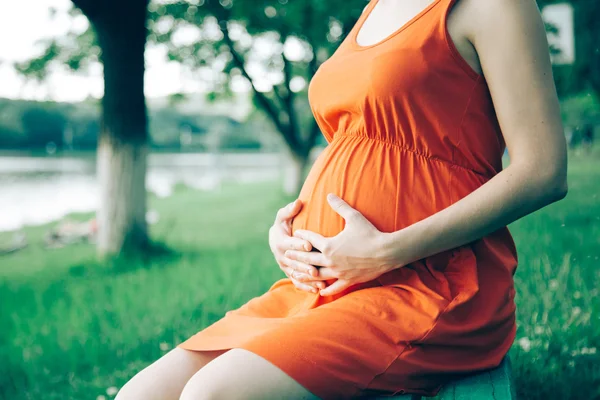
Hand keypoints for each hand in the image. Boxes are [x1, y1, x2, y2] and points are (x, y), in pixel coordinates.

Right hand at [268, 199, 326, 293]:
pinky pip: (298, 282)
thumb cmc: (284, 225)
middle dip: (304, 266)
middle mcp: (281, 256)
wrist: (279, 239)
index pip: (289, 244)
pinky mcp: (291, 274)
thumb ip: (290, 210)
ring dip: (307, 279)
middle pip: (293, 262)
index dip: (298, 244)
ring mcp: (285, 267)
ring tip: (320, 281)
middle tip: (316, 269)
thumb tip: (298, 202)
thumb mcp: (284, 217)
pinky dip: (307, 287)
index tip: (308, 245)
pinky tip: (318, 290)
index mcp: (279, 241)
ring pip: (296, 274)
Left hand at [286, 194, 400, 295]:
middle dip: (296, 256)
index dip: (302, 235)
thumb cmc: (370, 233)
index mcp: (329, 245)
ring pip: (317, 275)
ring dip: (305, 274)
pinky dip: (326, 289)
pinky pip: (334, 287)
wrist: (387, 252)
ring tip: (296, 274)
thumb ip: (340, 206)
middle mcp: (330, 260)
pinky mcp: (348, 280)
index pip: (310, 240)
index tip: (296, 233)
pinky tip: (320, 291)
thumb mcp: (354, 217)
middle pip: (308, 258)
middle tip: (286, 254)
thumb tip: (329, 195)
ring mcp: (338, 272)